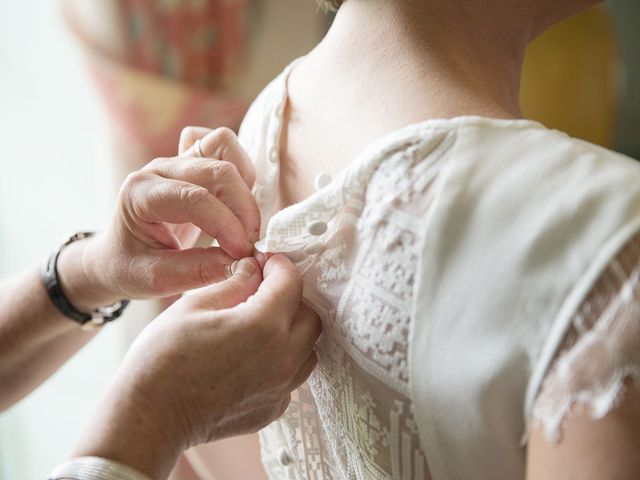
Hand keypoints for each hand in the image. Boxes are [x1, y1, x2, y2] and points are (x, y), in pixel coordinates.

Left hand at [58, 127, 259, 309]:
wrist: (117, 256)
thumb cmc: (130, 267)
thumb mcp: (156, 279)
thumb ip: (199, 271)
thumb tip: (244, 263)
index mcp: (141, 193)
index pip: (195, 198)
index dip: (227, 225)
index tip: (243, 253)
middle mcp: (160, 169)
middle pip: (218, 169)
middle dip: (243, 208)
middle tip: (249, 245)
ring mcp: (178, 159)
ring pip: (224, 147)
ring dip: (245, 185)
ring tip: (244, 223)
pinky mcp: (194, 160)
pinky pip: (223, 145)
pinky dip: (240, 169)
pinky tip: (238, 202)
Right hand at [74, 254, 321, 478]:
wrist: (149, 418)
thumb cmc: (162, 360)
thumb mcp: (194, 305)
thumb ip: (233, 283)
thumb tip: (253, 270)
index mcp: (264, 326)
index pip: (291, 282)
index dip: (279, 266)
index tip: (266, 262)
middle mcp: (282, 358)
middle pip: (310, 316)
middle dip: (291, 297)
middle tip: (265, 291)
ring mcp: (281, 388)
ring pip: (307, 348)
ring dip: (292, 330)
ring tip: (261, 324)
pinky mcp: (273, 409)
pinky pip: (291, 376)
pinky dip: (282, 361)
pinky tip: (252, 357)